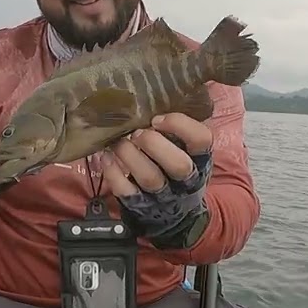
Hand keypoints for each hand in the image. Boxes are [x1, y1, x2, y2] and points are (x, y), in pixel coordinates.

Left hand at [104, 113, 213, 247]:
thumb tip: (155, 92)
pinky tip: (106, 158)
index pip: (201, 139)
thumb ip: (179, 129)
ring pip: (150, 178)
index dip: (180, 125)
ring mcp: (163, 196)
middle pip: (178, 164)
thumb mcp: (187, 151)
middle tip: (137, 132)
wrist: (175, 215)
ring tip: (118, 142)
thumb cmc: (176, 169)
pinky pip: (126, 191)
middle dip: (154, 143)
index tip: (157, 119)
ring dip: (130, 155)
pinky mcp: (141, 206)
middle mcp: (186, 180)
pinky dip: (113, 173)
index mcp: (201, 160)